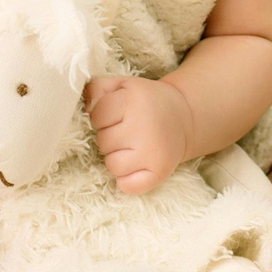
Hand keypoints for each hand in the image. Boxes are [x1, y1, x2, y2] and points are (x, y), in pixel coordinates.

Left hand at [85, 76, 193, 194]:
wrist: (186, 117)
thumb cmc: (147, 101)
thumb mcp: (124, 85)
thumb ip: (98, 88)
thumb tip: (86, 107)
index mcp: (135, 100)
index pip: (98, 115)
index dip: (103, 115)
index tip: (117, 114)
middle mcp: (144, 126)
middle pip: (103, 141)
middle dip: (110, 136)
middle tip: (128, 129)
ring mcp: (152, 152)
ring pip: (112, 165)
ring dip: (118, 157)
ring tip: (132, 146)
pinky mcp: (159, 172)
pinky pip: (126, 186)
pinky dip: (127, 180)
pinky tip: (136, 165)